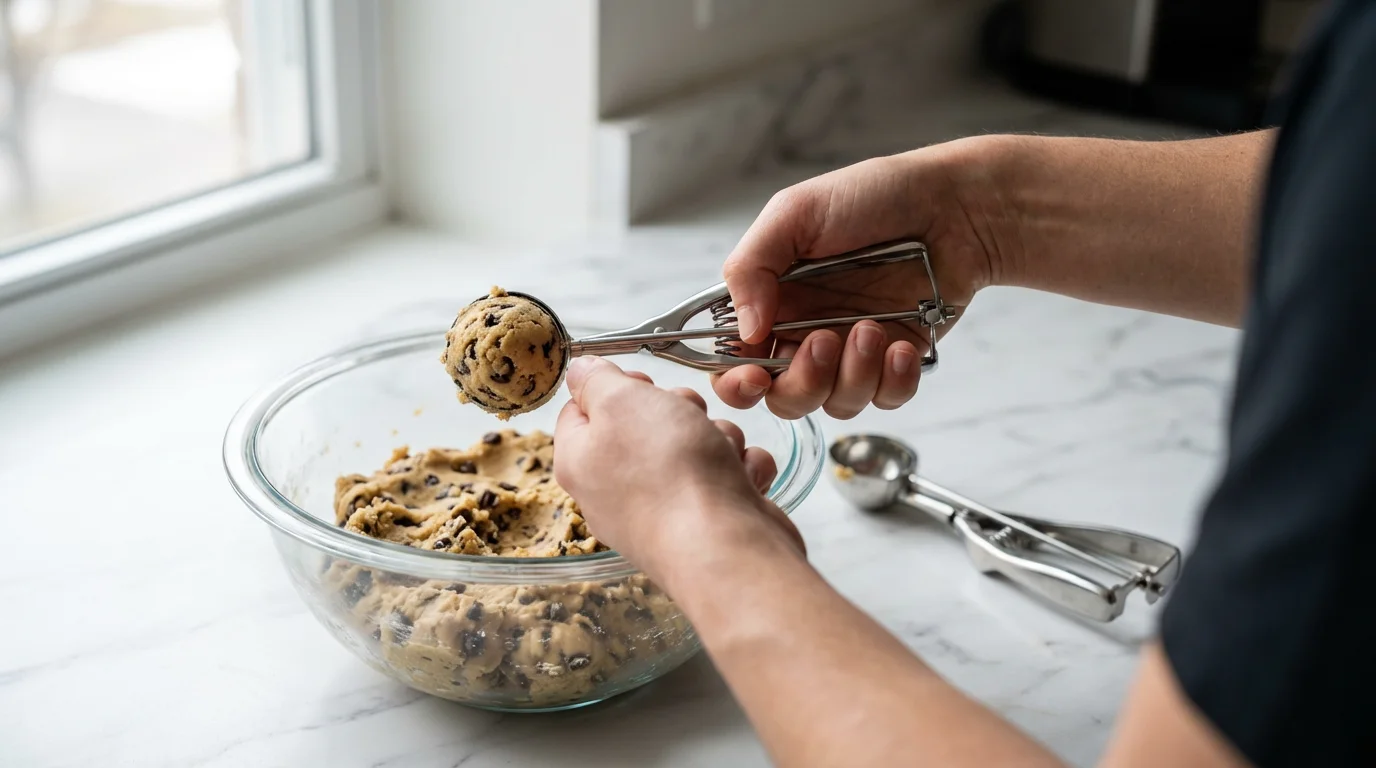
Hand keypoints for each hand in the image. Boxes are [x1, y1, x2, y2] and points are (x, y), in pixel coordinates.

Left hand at [554, 357, 804, 579]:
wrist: (725, 547)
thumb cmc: (668, 473)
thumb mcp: (621, 401)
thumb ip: (596, 379)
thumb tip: (580, 371)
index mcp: (581, 460)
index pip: (582, 408)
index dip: (616, 386)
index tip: (640, 384)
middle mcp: (616, 488)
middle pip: (647, 422)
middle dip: (679, 410)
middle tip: (683, 420)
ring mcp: (664, 508)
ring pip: (695, 444)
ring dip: (718, 438)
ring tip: (720, 455)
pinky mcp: (707, 520)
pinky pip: (727, 475)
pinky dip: (741, 471)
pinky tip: (741, 480)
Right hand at [714, 138, 1008, 418]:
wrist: (955, 205)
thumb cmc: (874, 195)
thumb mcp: (796, 212)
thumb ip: (752, 267)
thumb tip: (744, 331)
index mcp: (770, 299)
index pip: (734, 360)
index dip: (736, 381)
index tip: (754, 378)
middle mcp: (804, 332)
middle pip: (782, 397)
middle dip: (802, 382)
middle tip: (825, 341)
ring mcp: (851, 352)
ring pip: (834, 404)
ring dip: (852, 375)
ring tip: (873, 328)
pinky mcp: (894, 363)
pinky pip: (885, 400)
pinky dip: (892, 381)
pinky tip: (903, 346)